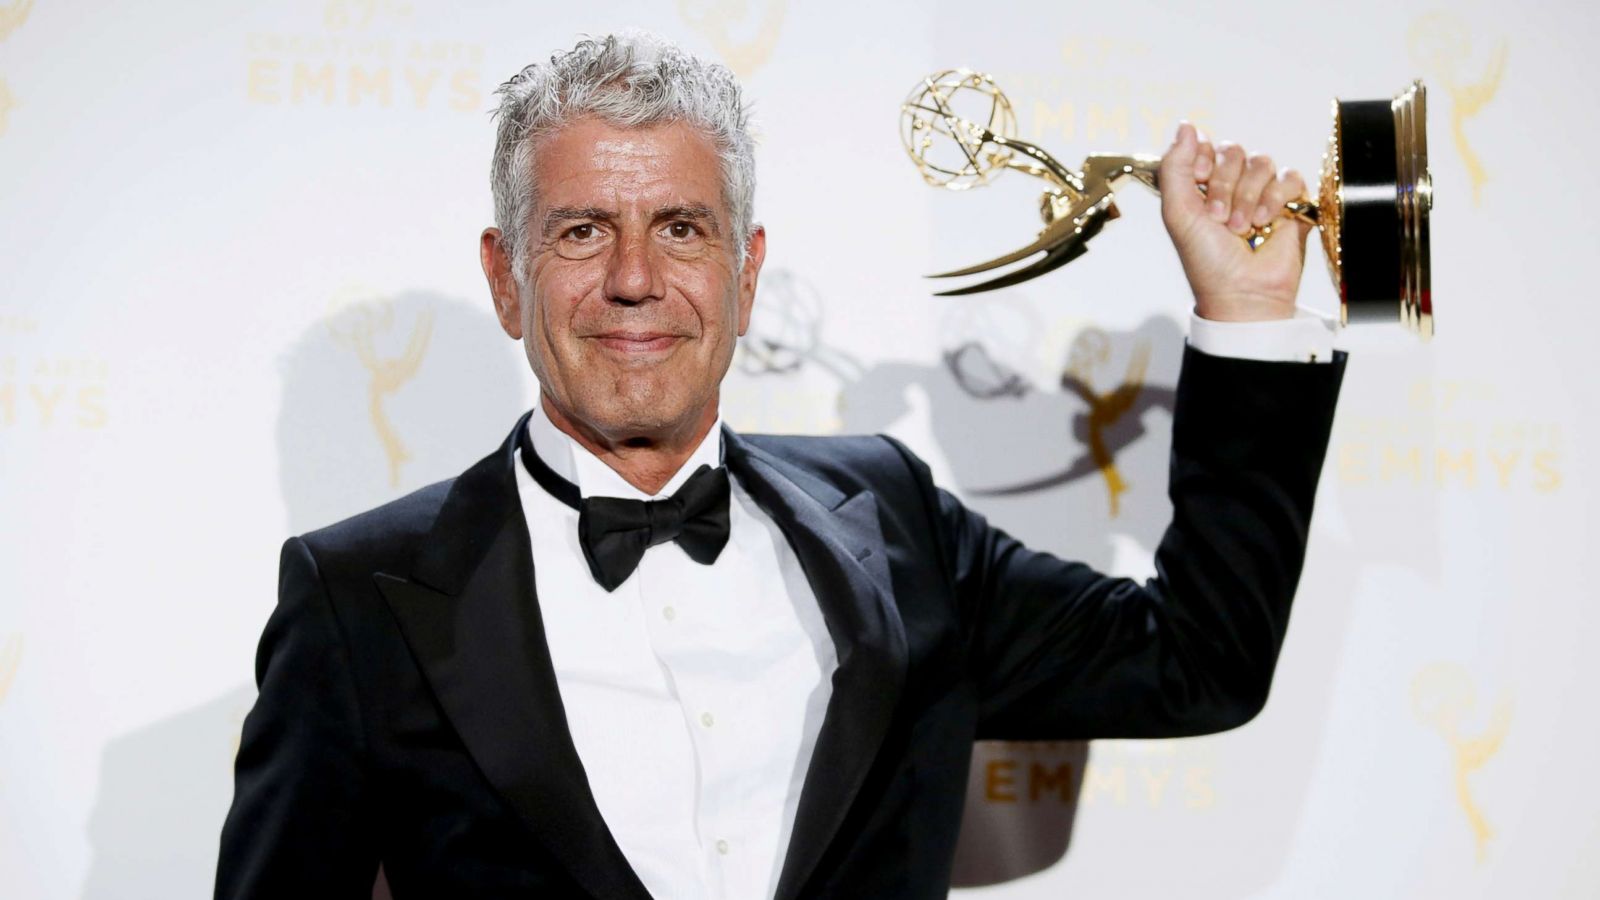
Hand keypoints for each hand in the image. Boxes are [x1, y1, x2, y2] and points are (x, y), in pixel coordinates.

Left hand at [1157, 122, 1312, 321]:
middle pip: (1233, 151)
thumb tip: (1187, 125)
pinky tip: (1266, 222)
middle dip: (1224, 185)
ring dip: (1247, 196)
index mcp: (1202, 186)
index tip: (1199, 183)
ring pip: (1261, 163)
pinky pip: (1289, 177)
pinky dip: (1275, 198)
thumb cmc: (1206, 261)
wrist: (1242, 292)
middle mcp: (1232, 185)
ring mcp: (1262, 193)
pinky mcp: (1292, 203)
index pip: (1205, 146)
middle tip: (1219, 219)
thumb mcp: (1177, 213)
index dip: (1203, 160)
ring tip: (1242, 228)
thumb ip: (1175, 167)